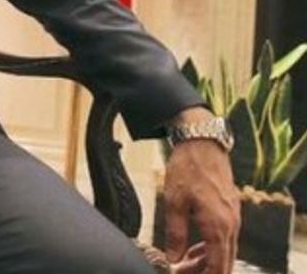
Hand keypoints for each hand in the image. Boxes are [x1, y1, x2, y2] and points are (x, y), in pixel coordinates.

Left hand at [162, 109, 240, 273]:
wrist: (203, 145)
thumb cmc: (187, 170)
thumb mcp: (174, 202)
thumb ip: (175, 234)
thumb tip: (173, 258)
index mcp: (218, 226)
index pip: (217, 266)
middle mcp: (231, 225)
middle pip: (223, 262)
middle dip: (203, 271)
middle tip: (180, 271)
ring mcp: (233, 218)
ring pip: (225, 251)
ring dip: (206, 260)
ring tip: (182, 262)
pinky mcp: (230, 212)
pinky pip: (224, 238)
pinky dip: (210, 247)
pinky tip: (193, 248)